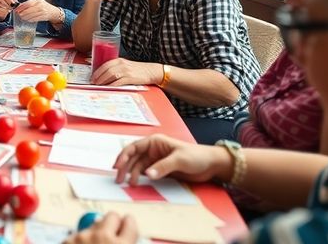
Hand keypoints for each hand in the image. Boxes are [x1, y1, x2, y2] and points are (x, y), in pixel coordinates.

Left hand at [15, 0, 60, 22]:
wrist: (53, 12)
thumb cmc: (43, 6)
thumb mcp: (37, 2)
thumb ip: (28, 3)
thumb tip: (18, 6)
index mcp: (38, 1)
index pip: (28, 3)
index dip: (21, 7)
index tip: (17, 9)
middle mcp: (41, 6)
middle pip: (29, 10)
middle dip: (23, 13)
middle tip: (19, 14)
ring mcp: (42, 12)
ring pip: (31, 15)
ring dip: (25, 17)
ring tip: (22, 17)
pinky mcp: (43, 17)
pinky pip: (35, 19)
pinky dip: (30, 19)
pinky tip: (27, 19)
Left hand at [64, 212, 137, 243]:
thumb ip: (125, 241)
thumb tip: (124, 235)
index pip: (129, 222)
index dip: (127, 226)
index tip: (125, 229)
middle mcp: (103, 238)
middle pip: (111, 216)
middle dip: (111, 224)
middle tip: (109, 237)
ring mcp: (83, 238)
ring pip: (93, 225)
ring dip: (94, 234)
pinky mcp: (68, 240)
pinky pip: (77, 235)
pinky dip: (78, 242)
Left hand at [90, 58, 159, 85]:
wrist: (150, 71)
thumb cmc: (137, 70)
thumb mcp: (125, 65)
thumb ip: (116, 68)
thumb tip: (103, 74)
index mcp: (119, 60)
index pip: (105, 65)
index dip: (97, 71)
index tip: (92, 76)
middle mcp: (121, 64)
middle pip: (106, 70)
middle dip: (98, 77)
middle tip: (93, 82)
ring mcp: (126, 71)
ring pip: (111, 75)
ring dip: (103, 81)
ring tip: (98, 85)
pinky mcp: (130, 78)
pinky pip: (118, 82)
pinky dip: (112, 85)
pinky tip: (108, 87)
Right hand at [113, 134, 231, 185]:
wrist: (211, 165)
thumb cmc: (196, 156)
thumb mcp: (179, 160)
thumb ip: (163, 167)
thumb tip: (147, 175)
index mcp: (155, 142)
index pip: (134, 147)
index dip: (123, 156)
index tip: (117, 167)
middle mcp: (152, 150)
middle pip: (133, 158)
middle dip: (125, 167)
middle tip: (119, 180)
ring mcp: (155, 160)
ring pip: (138, 167)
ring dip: (132, 174)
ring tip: (130, 185)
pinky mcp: (160, 170)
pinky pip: (146, 174)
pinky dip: (140, 178)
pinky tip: (137, 184)